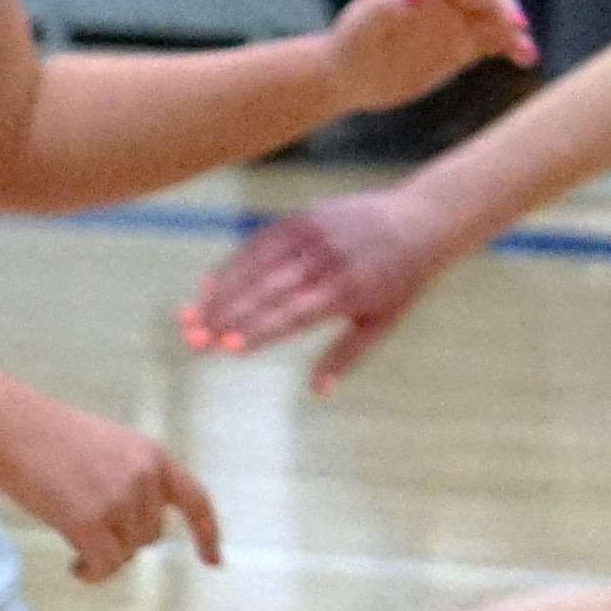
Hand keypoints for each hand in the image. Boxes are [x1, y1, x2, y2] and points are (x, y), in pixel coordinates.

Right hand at [0, 393, 223, 580]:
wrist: (12, 427)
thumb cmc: (52, 436)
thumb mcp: (111, 447)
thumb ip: (132, 478)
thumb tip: (135, 523)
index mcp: (154, 456)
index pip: (195, 500)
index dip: (207, 533)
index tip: (214, 561)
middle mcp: (145, 478)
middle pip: (151, 535)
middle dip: (124, 539)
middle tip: (89, 527)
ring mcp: (118, 500)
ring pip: (127, 553)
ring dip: (104, 554)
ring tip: (75, 538)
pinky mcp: (88, 521)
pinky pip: (105, 566)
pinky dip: (93, 574)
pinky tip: (75, 566)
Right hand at [178, 182, 456, 391]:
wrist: (422, 220)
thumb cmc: (401, 281)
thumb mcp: (383, 322)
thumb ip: (348, 355)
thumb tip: (318, 392)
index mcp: (348, 290)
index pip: (293, 314)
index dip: (258, 331)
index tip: (226, 349)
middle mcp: (327, 260)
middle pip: (267, 291)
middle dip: (225, 318)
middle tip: (191, 341)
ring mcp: (313, 235)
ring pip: (256, 266)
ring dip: (219, 293)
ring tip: (189, 319)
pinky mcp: (304, 217)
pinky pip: (261, 242)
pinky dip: (233, 264)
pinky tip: (208, 286)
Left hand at [327, 0, 531, 105]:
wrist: (352, 80)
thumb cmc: (351, 47)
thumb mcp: (362, 29)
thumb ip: (388, 9)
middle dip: (501, 2)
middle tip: (514, 24)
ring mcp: (454, 24)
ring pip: (494, 15)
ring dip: (513, 27)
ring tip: (526, 48)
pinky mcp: (462, 49)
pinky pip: (495, 42)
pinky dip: (513, 47)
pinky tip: (527, 59)